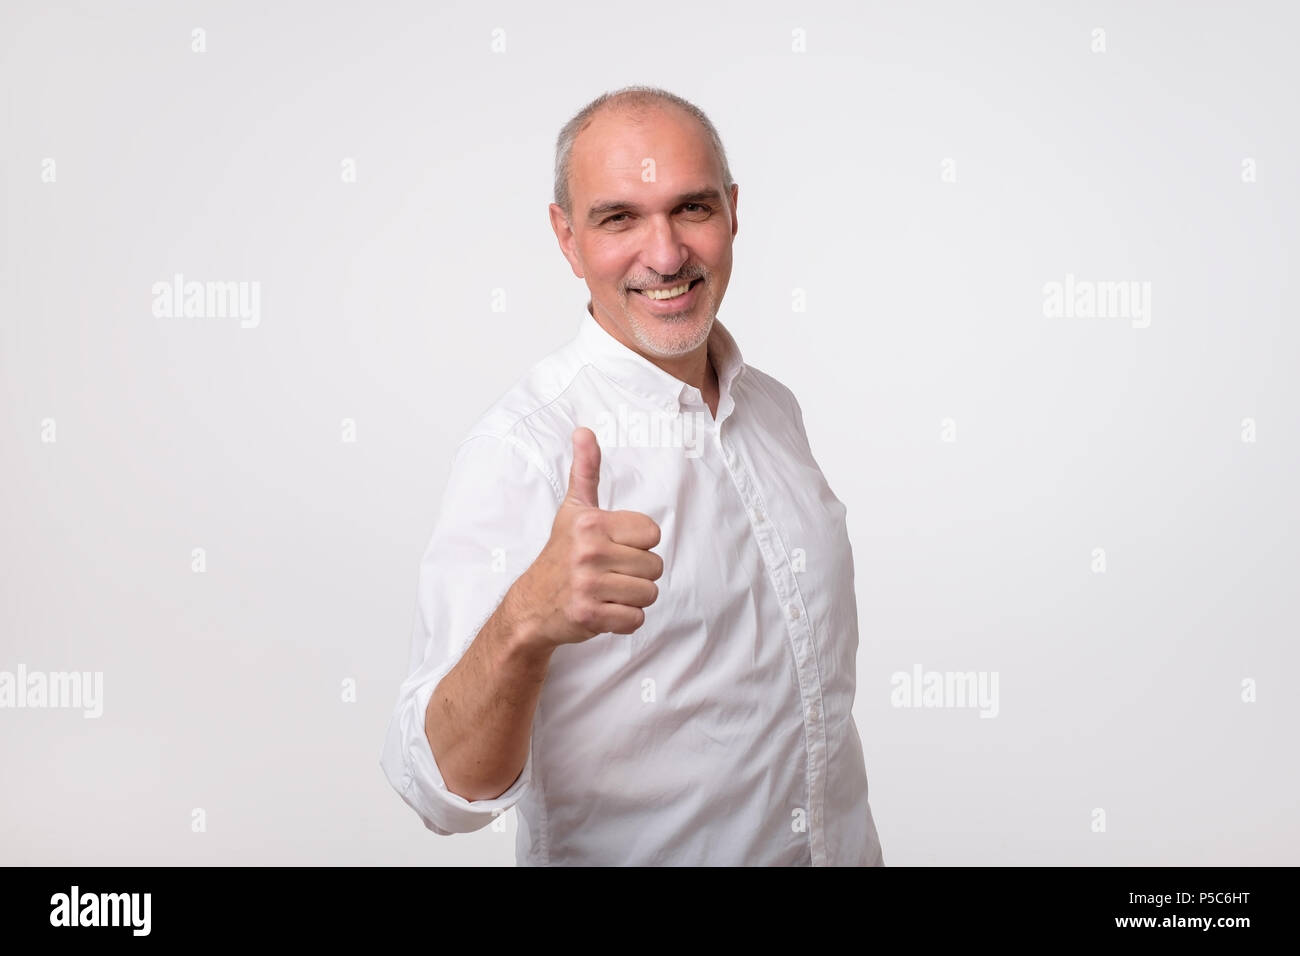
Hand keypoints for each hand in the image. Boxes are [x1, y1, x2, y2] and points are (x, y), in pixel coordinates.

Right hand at [513, 427, 662, 647]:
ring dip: (633, 597)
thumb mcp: (573, 509)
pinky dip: (624, 620)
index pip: (652, 533)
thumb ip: (585, 471)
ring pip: (649, 594)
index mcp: (592, 523)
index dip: (638, 543)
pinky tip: (603, 610)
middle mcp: (589, 552)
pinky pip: (635, 620)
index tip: (614, 547)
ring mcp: (588, 586)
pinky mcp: (589, 616)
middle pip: (655, 566)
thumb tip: (584, 431)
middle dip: (637, 573)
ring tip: (607, 591)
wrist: (531, 604)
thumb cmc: (560, 554)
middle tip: (609, 573)